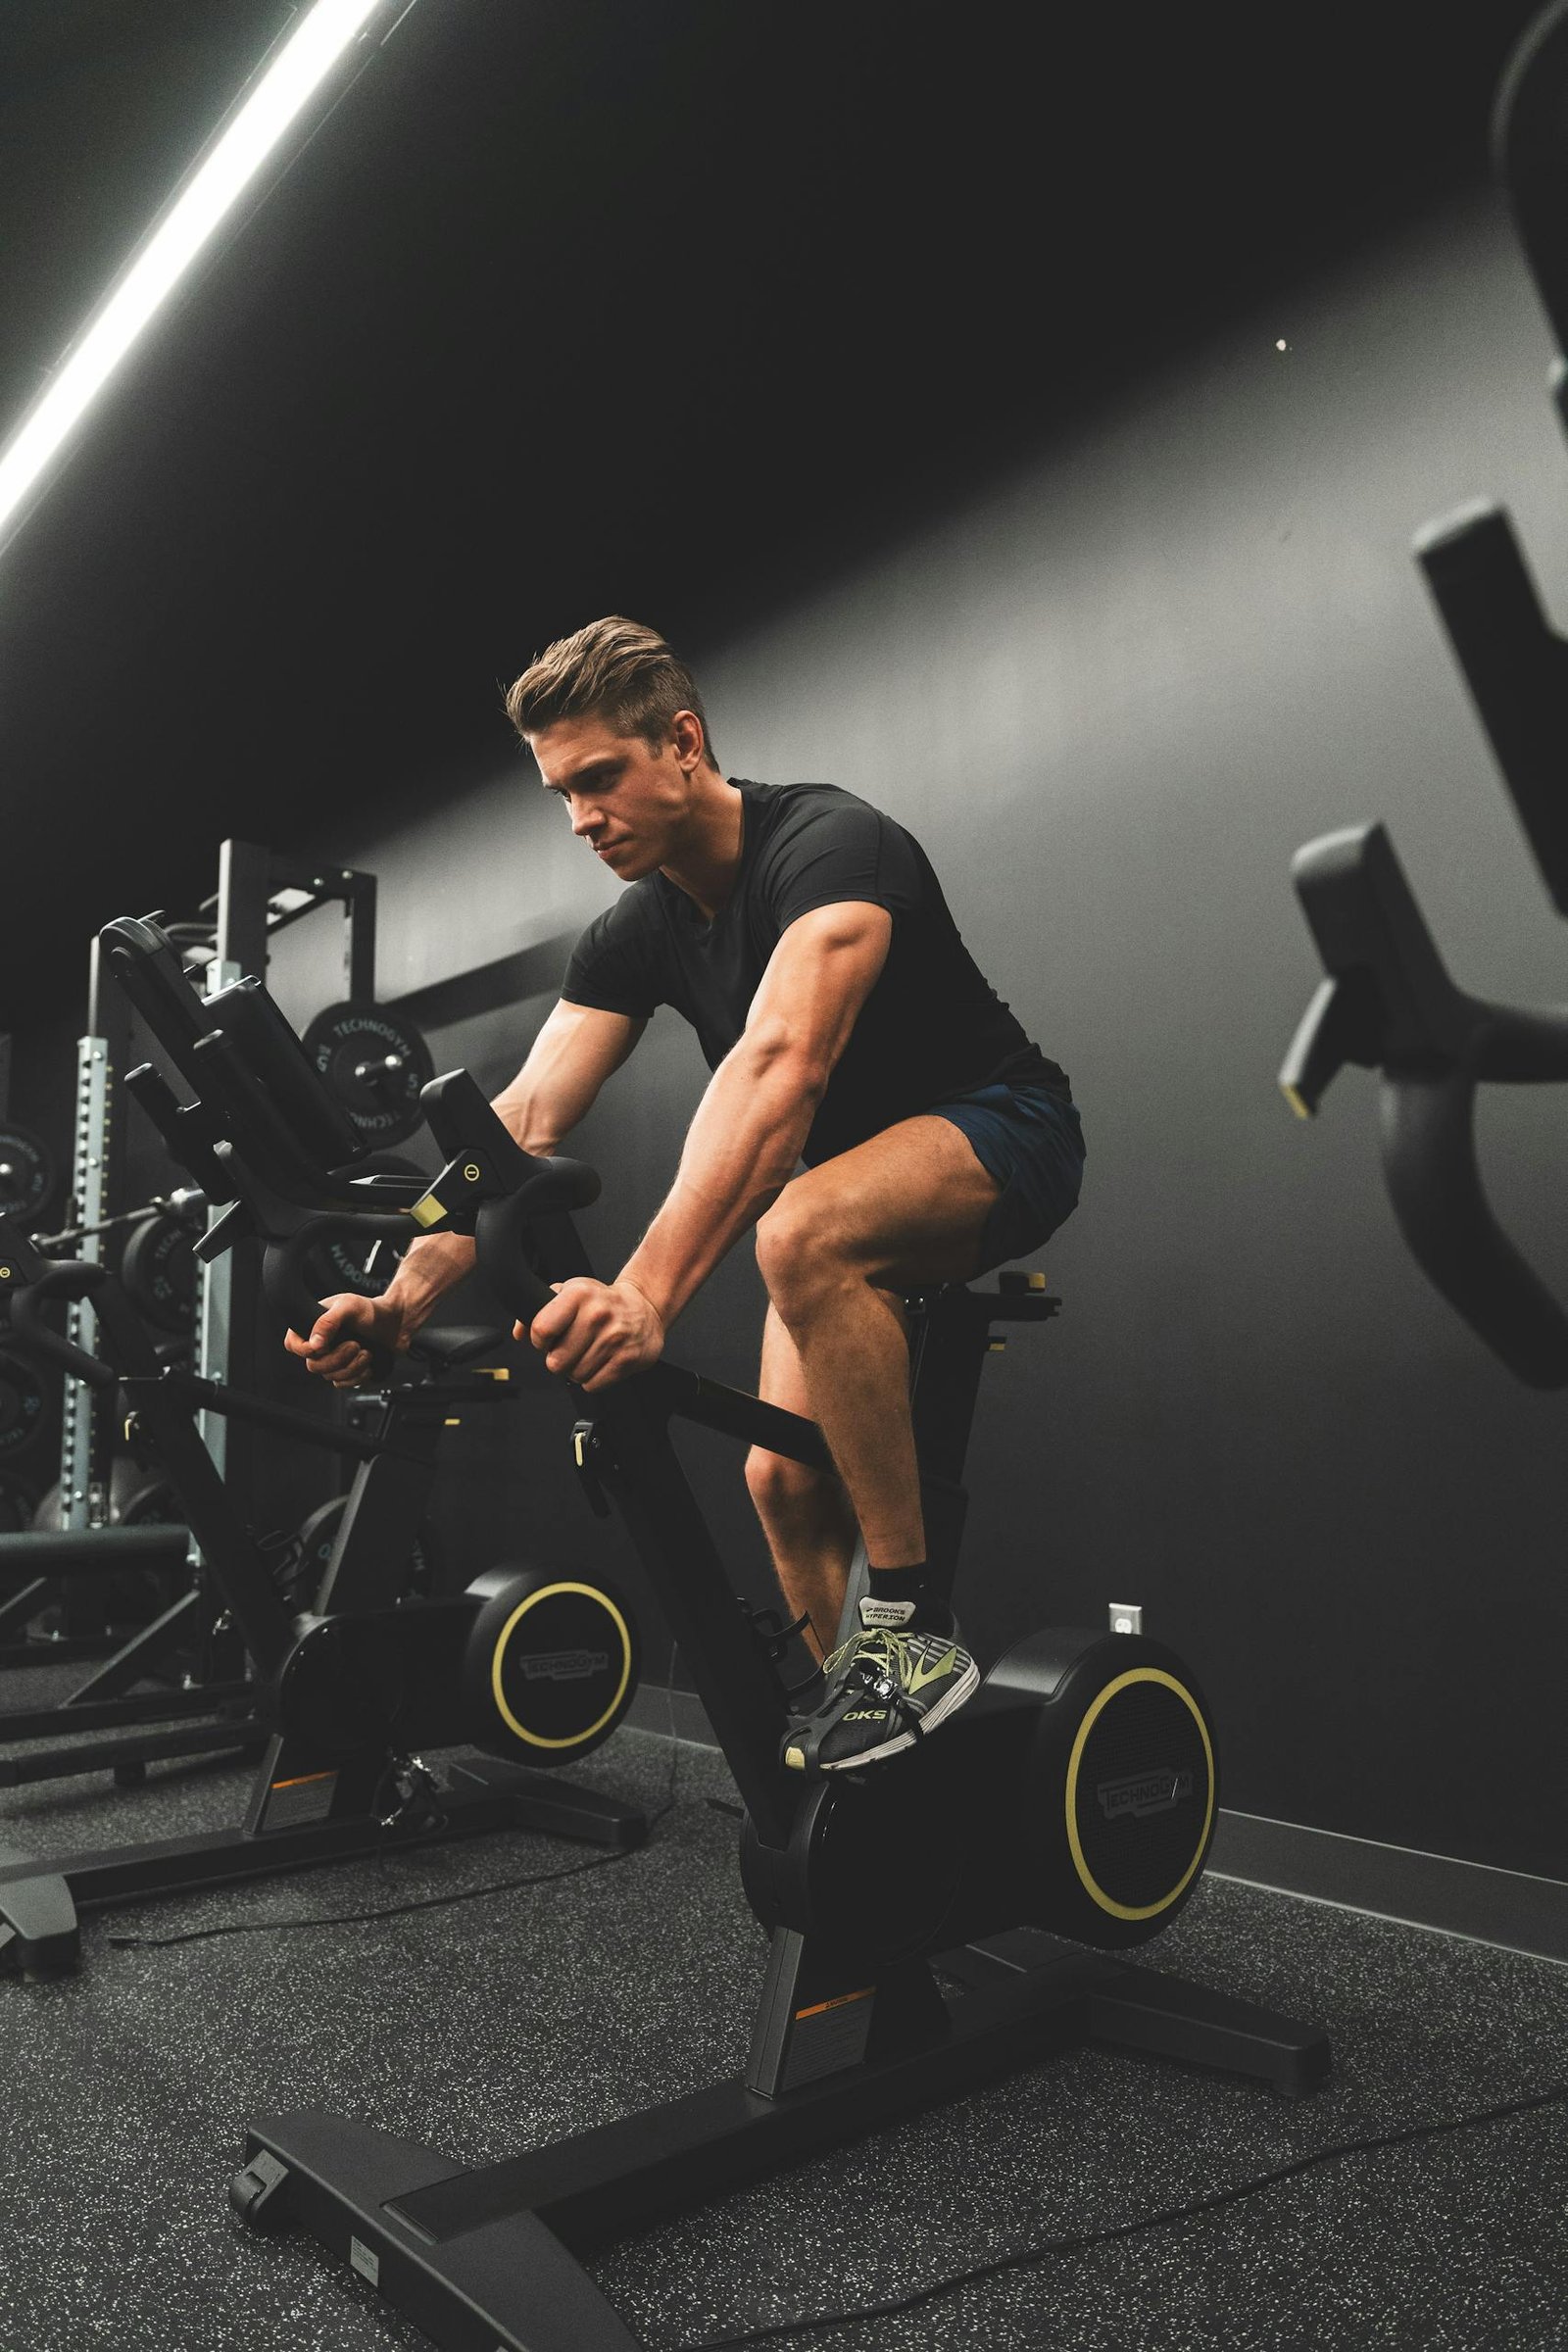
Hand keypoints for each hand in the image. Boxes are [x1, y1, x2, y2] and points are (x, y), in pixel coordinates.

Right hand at [284, 1291, 408, 1388]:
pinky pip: (344, 1384)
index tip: (324, 1345)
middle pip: (313, 1366)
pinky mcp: (348, 1372)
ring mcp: (334, 1360)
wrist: (396, 1323)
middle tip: (355, 1345)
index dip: (304, 1349)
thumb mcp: (348, 1306)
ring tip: (366, 1351)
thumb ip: (328, 1321)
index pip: (292, 1344)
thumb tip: (314, 1344)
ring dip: (352, 1366)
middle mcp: (321, 1344)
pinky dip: (358, 1376)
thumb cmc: (371, 1310)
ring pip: (331, 1377)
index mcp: (313, 1326)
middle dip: (338, 1358)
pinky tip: (368, 1362)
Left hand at [521, 1276, 665, 1390]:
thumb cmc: (602, 1302)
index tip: (548, 1339)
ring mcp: (614, 1338)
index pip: (541, 1329)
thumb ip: (539, 1310)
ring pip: (575, 1375)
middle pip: (556, 1361)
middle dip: (559, 1360)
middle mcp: (597, 1314)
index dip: (539, 1340)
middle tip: (572, 1348)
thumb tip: (519, 1334)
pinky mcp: (627, 1359)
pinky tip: (602, 1361)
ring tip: (590, 1352)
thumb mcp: (570, 1294)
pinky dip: (594, 1379)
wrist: (645, 1307)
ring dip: (578, 1369)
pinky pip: (593, 1385)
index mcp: (579, 1294)